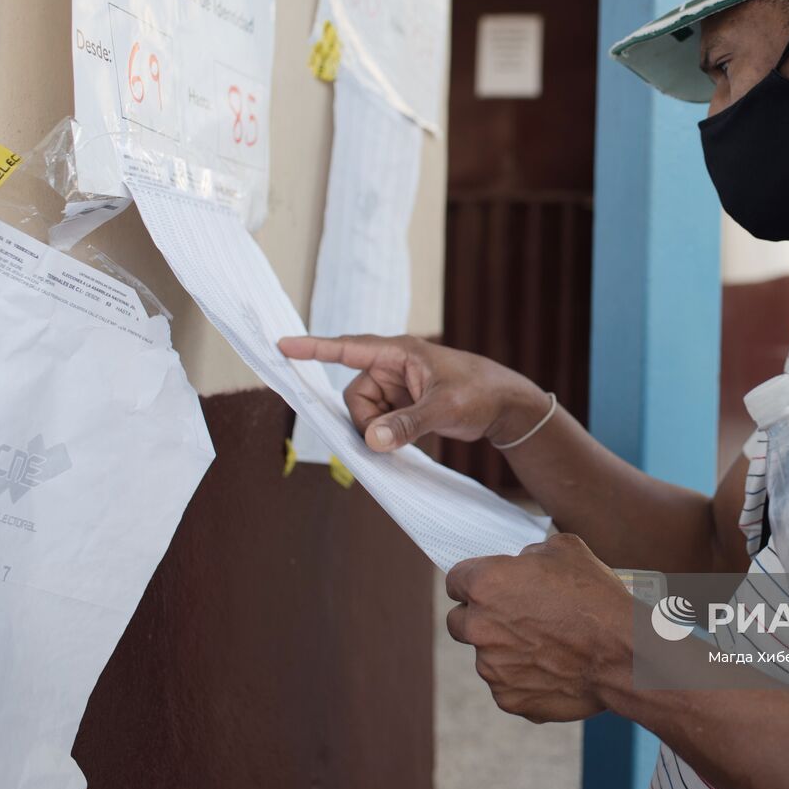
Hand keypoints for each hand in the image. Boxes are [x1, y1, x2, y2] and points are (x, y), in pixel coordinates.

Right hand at [277, 334, 546, 451]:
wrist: (506, 407)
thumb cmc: (480, 393)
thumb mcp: (443, 408)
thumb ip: (406, 424)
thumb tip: (371, 441)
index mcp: (399, 353)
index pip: (348, 349)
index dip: (314, 348)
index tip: (282, 346)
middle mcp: (392, 367)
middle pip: (354, 395)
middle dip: (365, 420)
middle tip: (388, 438)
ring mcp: (397, 388)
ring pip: (364, 413)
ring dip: (376, 431)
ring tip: (408, 436)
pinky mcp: (403, 406)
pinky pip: (377, 422)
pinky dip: (384, 435)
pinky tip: (402, 442)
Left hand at [445, 533, 632, 722]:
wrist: (623, 654)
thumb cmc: (596, 598)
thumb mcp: (565, 549)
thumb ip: (529, 555)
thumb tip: (522, 565)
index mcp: (486, 584)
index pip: (455, 580)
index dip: (473, 581)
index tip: (487, 587)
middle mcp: (479, 627)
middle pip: (458, 622)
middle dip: (480, 618)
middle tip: (515, 617)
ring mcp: (491, 668)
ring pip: (487, 656)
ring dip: (506, 650)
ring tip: (548, 645)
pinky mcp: (508, 698)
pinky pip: (508, 685)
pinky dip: (525, 678)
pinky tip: (555, 668)